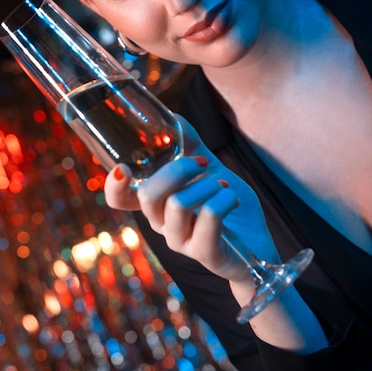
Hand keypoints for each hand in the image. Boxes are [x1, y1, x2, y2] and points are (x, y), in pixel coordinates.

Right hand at [104, 116, 279, 283]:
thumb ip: (189, 147)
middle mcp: (162, 225)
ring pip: (178, 204)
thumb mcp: (208, 169)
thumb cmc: (227, 204)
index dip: (113, 185)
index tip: (124, 167)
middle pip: (148, 196)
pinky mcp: (205, 254)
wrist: (258, 243)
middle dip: (177, 170)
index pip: (119, 201)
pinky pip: (208, 218)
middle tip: (201, 163)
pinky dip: (224, 199)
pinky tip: (232, 197)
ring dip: (206, 185)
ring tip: (224, 185)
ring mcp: (182, 242)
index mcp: (157, 204)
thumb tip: (172, 116)